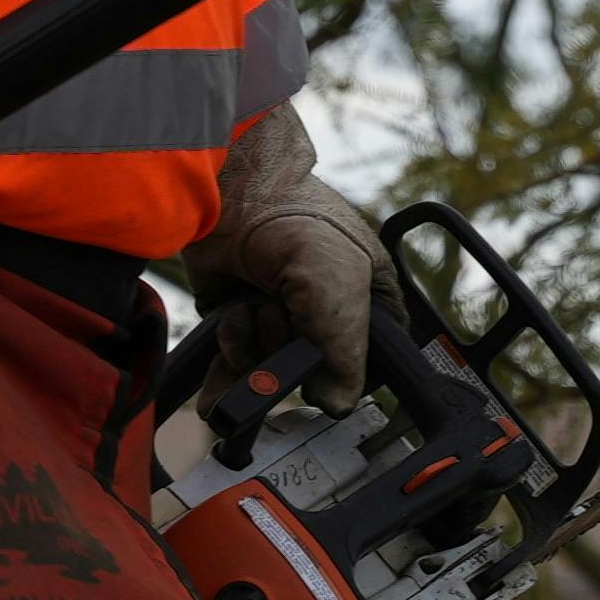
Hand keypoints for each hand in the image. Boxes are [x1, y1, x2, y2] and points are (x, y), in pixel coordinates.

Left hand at [191, 111, 390, 401]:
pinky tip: (226, 357)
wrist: (234, 194)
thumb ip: (344, 363)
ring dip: (256, 351)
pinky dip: (227, 371)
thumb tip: (334, 405)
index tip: (326, 371)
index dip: (349, 374)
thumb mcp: (340, 299)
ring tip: (253, 306)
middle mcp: (323, 313)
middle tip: (284, 312)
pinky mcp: (239, 319)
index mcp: (367, 301)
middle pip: (313, 374)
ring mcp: (279, 316)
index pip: (374, 362)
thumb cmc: (301, 228)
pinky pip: (235, 365)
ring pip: (271, 373)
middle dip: (290, 354)